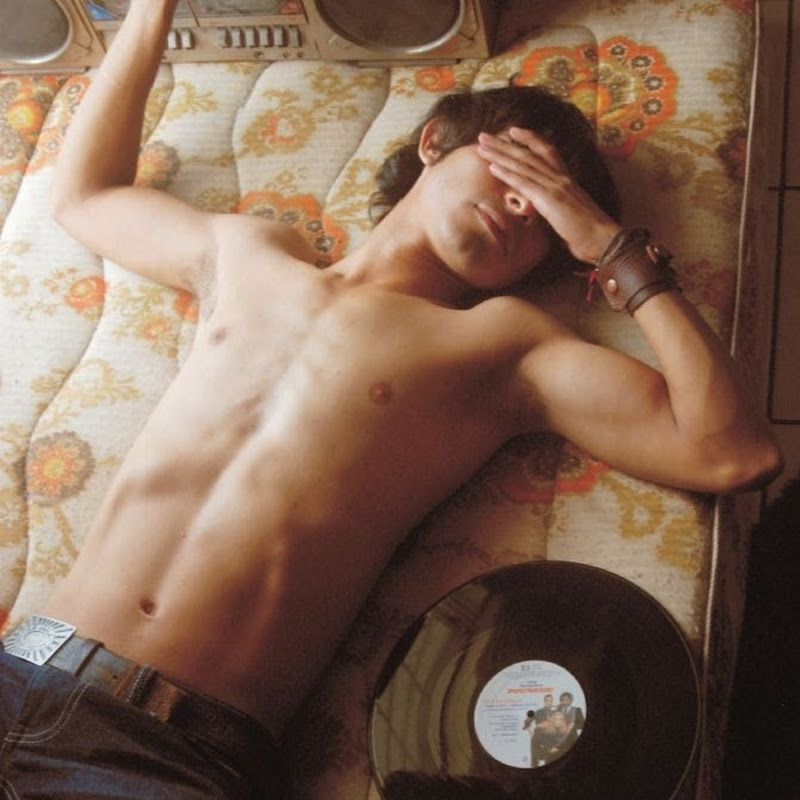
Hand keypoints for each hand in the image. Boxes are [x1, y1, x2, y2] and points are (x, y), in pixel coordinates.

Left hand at [477, 128, 619, 263]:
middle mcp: (561, 177)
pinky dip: (507, 174)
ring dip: (500, 154)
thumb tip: (545, 209)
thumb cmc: (588, 233)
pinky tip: (492, 167)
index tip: (512, 131)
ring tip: (482, 146)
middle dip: (505, 144)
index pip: (547, 151)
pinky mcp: (550, 199)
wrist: (603, 240)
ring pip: (524, 164)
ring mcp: (555, 186)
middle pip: (529, 154)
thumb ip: (556, 206)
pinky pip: (525, 183)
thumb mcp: (569, 214)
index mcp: (567, 179)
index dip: (529, 138)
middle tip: (484, 136)